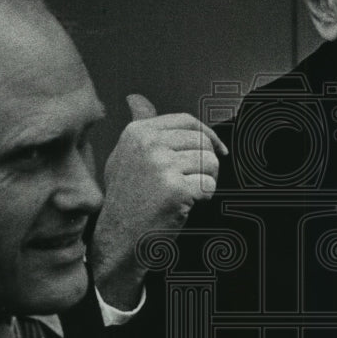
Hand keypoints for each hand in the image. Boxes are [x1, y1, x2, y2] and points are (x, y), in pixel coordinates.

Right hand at [90, 93, 227, 308]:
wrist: (118, 239)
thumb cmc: (126, 199)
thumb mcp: (124, 156)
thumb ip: (139, 127)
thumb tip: (136, 98)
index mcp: (137, 132)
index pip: (186, 121)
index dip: (207, 135)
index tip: (218, 150)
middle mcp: (148, 144)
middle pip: (202, 142)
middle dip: (206, 163)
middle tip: (192, 181)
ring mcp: (161, 165)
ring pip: (210, 162)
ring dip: (206, 180)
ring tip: (186, 193)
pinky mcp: (175, 189)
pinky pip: (209, 185)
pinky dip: (204, 197)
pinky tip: (185, 205)